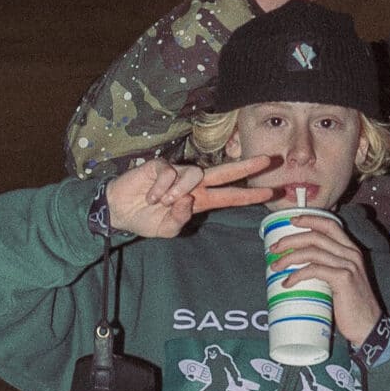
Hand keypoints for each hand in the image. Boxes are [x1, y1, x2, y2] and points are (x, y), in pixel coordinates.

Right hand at [103, 156, 274, 238]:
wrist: (119, 212)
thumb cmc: (145, 219)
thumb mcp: (166, 230)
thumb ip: (180, 220)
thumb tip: (187, 201)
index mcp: (200, 200)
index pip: (229, 196)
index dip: (249, 195)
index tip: (270, 192)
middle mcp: (193, 184)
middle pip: (225, 172)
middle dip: (246, 167)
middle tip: (268, 160)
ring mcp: (178, 173)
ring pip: (193, 174)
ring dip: (179, 190)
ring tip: (162, 201)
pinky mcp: (161, 165)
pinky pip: (169, 172)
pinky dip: (160, 188)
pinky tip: (150, 196)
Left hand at [268, 214, 385, 346]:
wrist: (368, 326)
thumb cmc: (352, 306)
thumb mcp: (342, 280)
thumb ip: (328, 268)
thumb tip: (300, 267)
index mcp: (352, 250)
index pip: (330, 224)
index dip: (310, 219)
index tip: (291, 221)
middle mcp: (352, 254)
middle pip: (316, 235)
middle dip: (291, 239)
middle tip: (274, 248)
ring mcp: (348, 265)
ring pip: (312, 251)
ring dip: (289, 257)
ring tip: (275, 267)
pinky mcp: (343, 279)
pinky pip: (314, 270)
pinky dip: (297, 275)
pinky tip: (287, 282)